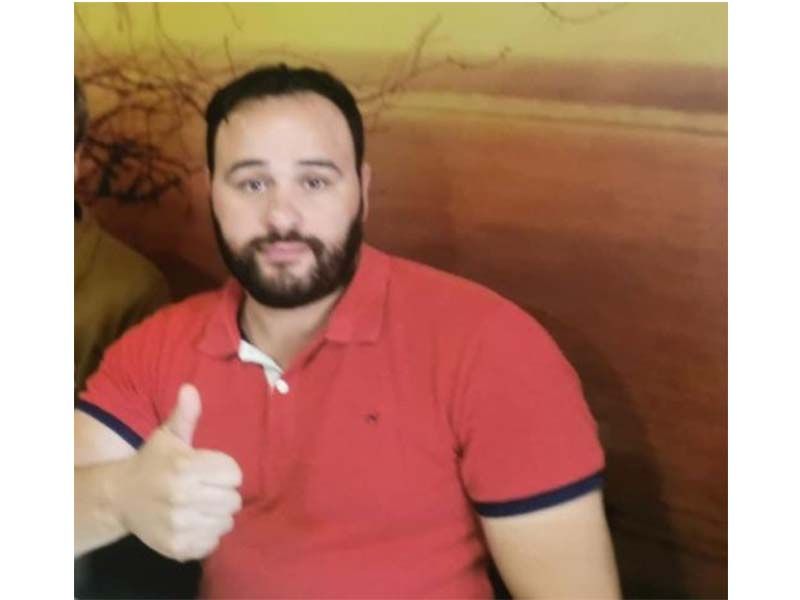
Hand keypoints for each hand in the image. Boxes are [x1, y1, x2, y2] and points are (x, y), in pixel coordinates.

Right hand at [113, 383, 242, 560]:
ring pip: (226, 523)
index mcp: (184, 467)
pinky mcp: (176, 547)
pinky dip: (207, 535)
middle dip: (223, 493)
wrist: (119, 497)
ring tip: (200, 506)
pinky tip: (193, 523)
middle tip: (205, 489)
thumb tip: (190, 388)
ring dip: (217, 515)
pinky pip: (212, 543)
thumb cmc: (152, 462)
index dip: (226, 472)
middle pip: (233, 500)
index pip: (234, 474)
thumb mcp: (167, 436)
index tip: (211, 470)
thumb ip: (185, 415)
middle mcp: (181, 497)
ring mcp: (178, 525)